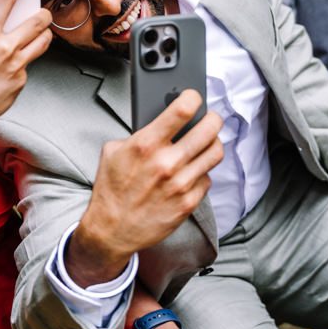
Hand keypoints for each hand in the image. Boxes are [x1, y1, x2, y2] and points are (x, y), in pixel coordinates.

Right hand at [0, 0, 51, 139]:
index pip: (6, 0)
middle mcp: (4, 47)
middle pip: (38, 20)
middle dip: (43, 14)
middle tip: (41, 13)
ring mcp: (16, 64)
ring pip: (44, 40)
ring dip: (43, 35)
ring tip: (36, 36)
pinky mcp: (22, 79)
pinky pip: (30, 64)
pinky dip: (23, 63)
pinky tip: (10, 69)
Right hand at [66, 90, 224, 284]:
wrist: (112, 231)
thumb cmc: (112, 190)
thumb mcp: (113, 152)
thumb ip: (138, 134)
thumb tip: (159, 121)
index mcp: (146, 145)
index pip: (182, 110)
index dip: (193, 98)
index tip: (193, 97)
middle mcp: (166, 163)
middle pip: (209, 129)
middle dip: (212, 118)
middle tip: (209, 118)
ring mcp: (180, 184)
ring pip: (215, 153)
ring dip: (213, 143)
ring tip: (206, 142)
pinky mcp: (188, 203)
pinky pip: (207, 178)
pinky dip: (202, 172)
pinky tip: (192, 171)